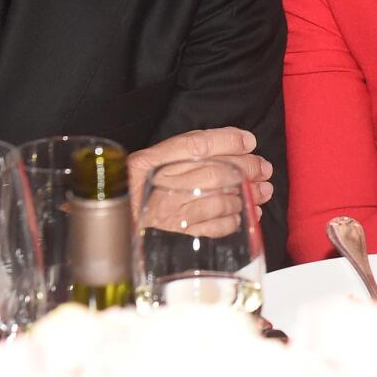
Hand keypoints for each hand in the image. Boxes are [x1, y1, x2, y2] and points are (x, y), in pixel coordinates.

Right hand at [127, 127, 274, 227]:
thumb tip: (234, 143)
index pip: (197, 145)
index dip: (227, 140)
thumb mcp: (148, 161)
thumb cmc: (134, 189)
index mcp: (150, 161)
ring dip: (245, 195)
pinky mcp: (176, 236)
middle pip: (214, 172)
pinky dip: (232, 220)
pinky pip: (211, 228)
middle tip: (264, 169)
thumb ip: (181, 150)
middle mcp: (160, 186)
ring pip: (217, 200)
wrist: (111, 226)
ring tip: (262, 191)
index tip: (249, 140)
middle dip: (246, 169)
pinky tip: (241, 214)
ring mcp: (169, 214)